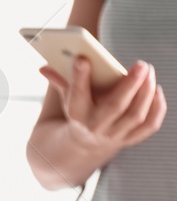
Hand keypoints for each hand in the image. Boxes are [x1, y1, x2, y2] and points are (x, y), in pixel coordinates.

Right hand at [40, 56, 166, 158]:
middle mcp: (95, 126)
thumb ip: (60, 80)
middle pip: (114, 107)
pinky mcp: (131, 138)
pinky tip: (157, 90)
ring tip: (149, 73)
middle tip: (141, 64)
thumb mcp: (68, 96)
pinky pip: (149, 125)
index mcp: (76, 113)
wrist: (86, 142)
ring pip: (135, 115)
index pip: (77, 94)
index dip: (79, 76)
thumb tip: (43, 67)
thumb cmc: (80, 109)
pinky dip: (157, 108)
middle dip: (130, 85)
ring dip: (146, 93)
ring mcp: (115, 135)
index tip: (83, 58)